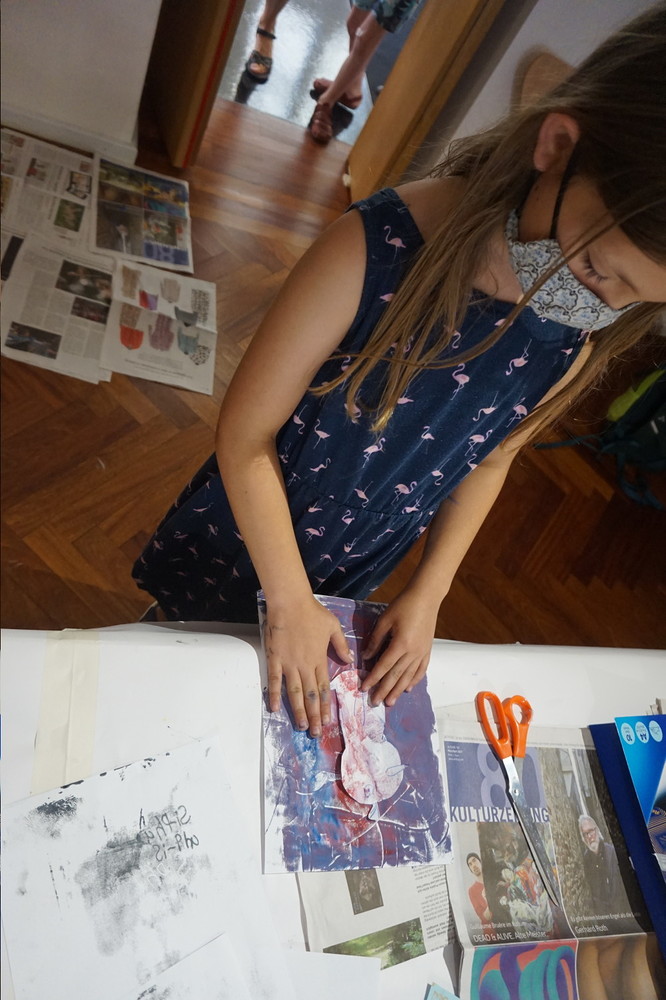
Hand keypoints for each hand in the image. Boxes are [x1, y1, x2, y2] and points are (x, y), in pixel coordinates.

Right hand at [265, 596, 351, 736]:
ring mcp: (288, 663)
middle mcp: (304, 665)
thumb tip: (349, 661)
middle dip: (314, 716)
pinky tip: (274, 708)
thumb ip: (341, 645)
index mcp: (319, 659)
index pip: (323, 688)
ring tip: (302, 726)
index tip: (327, 720)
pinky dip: (274, 695)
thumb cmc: (312, 612)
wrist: (290, 602)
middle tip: (316, 733)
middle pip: (310, 696)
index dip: (325, 706)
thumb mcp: (333, 626)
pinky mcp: (274, 658)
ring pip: (294, 692)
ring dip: (298, 711)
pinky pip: (274, 680)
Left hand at [360, 589, 438, 706]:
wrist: (426, 597)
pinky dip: (414, 680)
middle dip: (384, 690)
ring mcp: (422, 653)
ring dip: (399, 690)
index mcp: (400, 644)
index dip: (373, 678)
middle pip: (396, 676)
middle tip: (375, 702)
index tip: (364, 688)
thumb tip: (366, 657)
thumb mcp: (384, 620)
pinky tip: (409, 688)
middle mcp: (412, 652)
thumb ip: (375, 640)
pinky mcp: (428, 650)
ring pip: (409, 676)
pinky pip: (421, 670)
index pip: (383, 666)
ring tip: (390, 702)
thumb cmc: (403, 605)